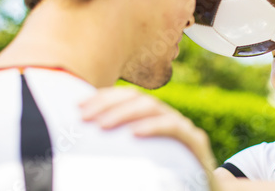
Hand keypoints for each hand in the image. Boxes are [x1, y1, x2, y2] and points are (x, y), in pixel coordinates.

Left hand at [79, 86, 217, 182]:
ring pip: (153, 107)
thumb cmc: (170, 178)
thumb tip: (84, 148)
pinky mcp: (196, 142)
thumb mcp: (142, 161)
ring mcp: (184, 127)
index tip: (78, 106)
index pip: (128, 97)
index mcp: (155, 120)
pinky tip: (134, 133)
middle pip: (137, 98)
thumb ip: (122, 151)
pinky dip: (153, 127)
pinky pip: (174, 128)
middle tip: (84, 117)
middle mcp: (169, 118)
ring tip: (102, 126)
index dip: (103, 97)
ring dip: (124, 113)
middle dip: (108, 103)